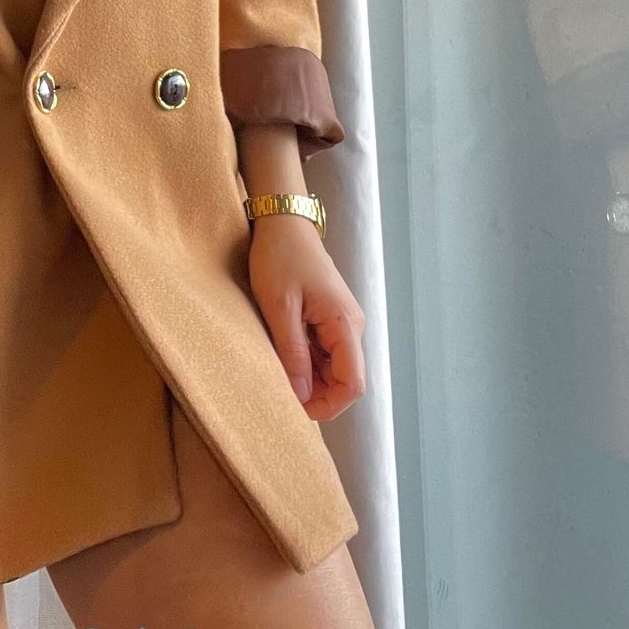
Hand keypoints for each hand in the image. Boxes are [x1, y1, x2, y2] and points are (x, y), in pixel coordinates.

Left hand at [246, 214, 365, 419]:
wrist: (283, 221)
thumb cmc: (280, 257)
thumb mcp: (279, 307)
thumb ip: (292, 352)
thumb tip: (301, 395)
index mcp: (345, 324)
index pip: (353, 384)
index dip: (328, 405)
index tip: (295, 407)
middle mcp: (351, 326)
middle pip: (343, 380)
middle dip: (314, 393)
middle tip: (278, 386)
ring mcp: (341, 321)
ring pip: (332, 368)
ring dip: (307, 376)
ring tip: (276, 364)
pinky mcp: (329, 317)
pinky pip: (322, 351)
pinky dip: (304, 359)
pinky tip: (280, 349)